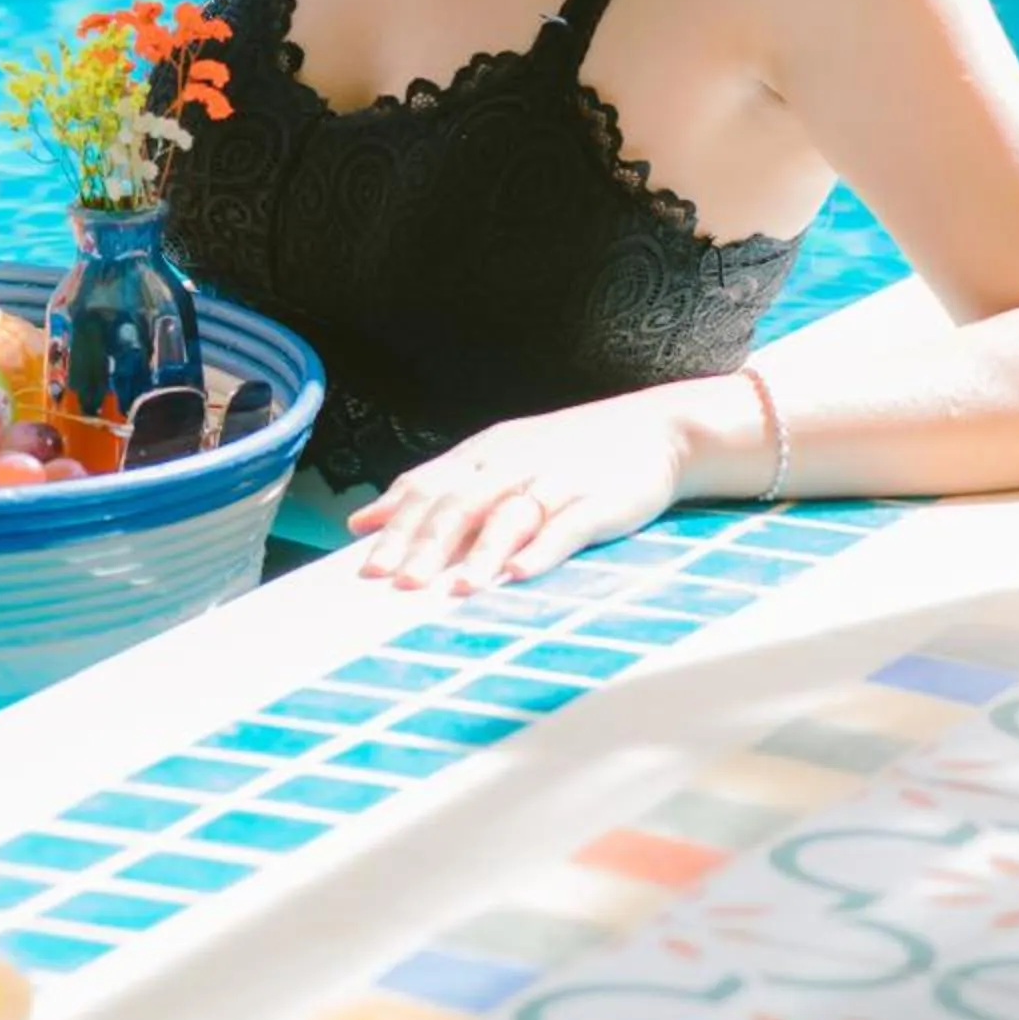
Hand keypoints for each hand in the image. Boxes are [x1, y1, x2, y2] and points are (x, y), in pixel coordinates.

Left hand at [345, 389, 691, 591]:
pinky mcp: (599, 501)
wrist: (656, 429)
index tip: (363, 563)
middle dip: (426, 544)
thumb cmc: (567, 451)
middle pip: (461, 503)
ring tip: (454, 590)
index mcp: (485, 453)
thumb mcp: (497, 457)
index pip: (429, 486)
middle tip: (396, 584)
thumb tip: (367, 519)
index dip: (396, 523)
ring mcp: (556, 481)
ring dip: (480, 553)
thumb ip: (436, 485)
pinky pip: (567, 526)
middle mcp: (513, 463)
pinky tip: (521, 573)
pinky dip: (543, 548)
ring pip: (509, 516)